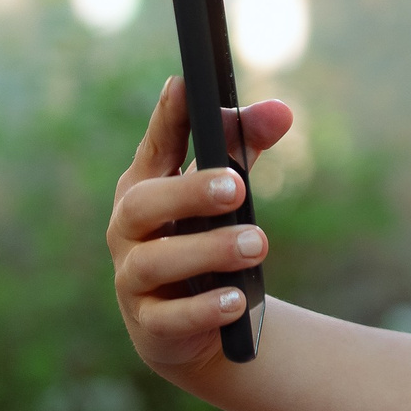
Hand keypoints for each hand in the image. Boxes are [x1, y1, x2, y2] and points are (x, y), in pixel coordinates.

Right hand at [108, 77, 295, 375]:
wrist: (193, 326)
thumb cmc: (203, 239)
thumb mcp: (225, 195)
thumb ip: (247, 150)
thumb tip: (281, 111)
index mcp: (146, 186)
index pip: (154, 146)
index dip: (166, 117)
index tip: (183, 84)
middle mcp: (130, 230)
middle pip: (145, 204)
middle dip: (190, 192)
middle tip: (238, 186)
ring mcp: (133, 279)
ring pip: (155, 262)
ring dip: (208, 251)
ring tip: (257, 244)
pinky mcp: (150, 325)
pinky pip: (169, 317)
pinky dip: (203, 307)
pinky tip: (235, 300)